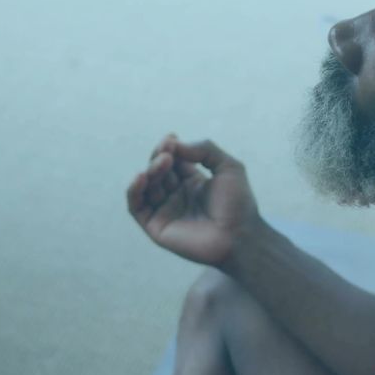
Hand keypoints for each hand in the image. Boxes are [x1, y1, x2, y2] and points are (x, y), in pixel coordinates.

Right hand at [126, 134, 261, 266]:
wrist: (240, 236)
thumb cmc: (238, 204)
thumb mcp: (229, 167)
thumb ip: (205, 149)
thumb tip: (175, 144)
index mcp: (192, 182)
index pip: (172, 160)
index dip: (169, 148)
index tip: (172, 138)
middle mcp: (177, 196)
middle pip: (157, 171)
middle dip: (160, 158)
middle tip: (168, 152)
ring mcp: (166, 211)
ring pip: (146, 186)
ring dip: (151, 170)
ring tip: (163, 161)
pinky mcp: (157, 227)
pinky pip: (136, 207)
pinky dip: (134, 191)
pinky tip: (141, 176)